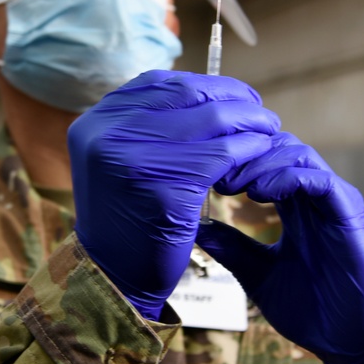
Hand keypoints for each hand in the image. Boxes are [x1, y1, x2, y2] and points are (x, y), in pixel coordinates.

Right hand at [68, 70, 278, 319]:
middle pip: (186, 96)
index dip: (203, 85)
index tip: (235, 94)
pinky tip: (260, 157)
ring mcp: (133, 159)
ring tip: (268, 131)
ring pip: (211, 121)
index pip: (159, 84)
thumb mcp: (120, 162)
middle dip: (231, 99)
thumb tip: (201, 90)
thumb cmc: (128, 220)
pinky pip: (223, 156)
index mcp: (95, 123)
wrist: (115, 279)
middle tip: (260, 111)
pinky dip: (248, 151)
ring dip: (249, 124)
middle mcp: (107, 134)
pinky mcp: (165, 187)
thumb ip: (146, 126)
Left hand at [195, 132, 363, 363]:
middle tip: (215, 174)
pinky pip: (320, 181)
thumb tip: (193, 227)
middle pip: (280, 147)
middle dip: (244, 154)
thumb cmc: (311, 312)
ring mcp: (336, 204)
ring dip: (261, 162)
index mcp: (296, 208)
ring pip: (299, 154)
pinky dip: (288, 177)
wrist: (351, 347)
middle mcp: (316, 199)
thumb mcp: (258, 275)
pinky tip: (259, 192)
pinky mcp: (351, 217)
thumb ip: (232, 247)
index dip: (234, 160)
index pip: (266, 160)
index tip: (204, 175)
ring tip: (233, 182)